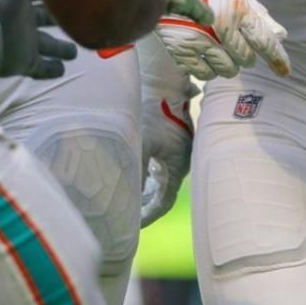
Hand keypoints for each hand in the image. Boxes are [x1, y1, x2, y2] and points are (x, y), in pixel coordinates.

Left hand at [0, 0, 78, 80]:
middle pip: (47, 19)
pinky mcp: (24, 62)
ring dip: (60, 49)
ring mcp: (24, 43)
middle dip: (60, 18)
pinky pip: (41, 68)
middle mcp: (24, 21)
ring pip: (47, 46)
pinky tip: (62, 70)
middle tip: (78, 18)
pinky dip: (52, 69)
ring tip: (73, 52)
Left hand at [135, 36, 195, 226]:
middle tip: (125, 215)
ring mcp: (177, 149)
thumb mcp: (143, 142)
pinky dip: (146, 173)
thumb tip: (126, 197)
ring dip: (144, 189)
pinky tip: (131, 172)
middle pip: (162, 193)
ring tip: (125, 197)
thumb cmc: (155, 109)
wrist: (164, 78)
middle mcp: (180, 161)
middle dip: (144, 205)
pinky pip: (159, 164)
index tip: (130, 225)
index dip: (147, 216)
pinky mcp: (171, 138)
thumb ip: (137, 171)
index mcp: (177, 166)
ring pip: (160, 179)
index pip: (163, 203)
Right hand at [157, 0, 290, 79]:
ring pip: (228, 70)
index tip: (284, 71)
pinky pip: (205, 74)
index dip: (277, 59)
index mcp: (238, 9)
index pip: (264, 42)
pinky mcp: (181, 50)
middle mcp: (222, 27)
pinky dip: (210, 69)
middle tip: (236, 43)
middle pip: (247, 58)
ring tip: (220, 48)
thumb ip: (259, 15)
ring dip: (229, 63)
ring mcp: (201, 40)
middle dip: (247, 55)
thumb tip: (282, 35)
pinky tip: (207, 56)